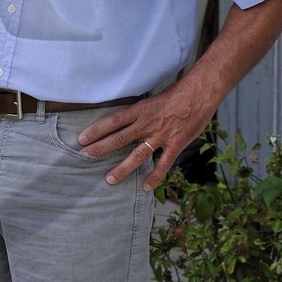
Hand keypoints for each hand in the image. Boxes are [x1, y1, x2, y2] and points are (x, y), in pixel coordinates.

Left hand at [75, 78, 220, 191]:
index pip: (112, 121)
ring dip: (122, 168)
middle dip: (101, 148)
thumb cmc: (176, 95)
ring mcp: (160, 135)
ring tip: (109, 179)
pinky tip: (146, 187)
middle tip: (85, 157)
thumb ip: (140, 113)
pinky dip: (154, 176)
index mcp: (139, 110)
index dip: (96, 130)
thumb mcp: (152, 100)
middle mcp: (147, 123)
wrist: (199, 94)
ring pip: (137, 155)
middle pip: (119, 138)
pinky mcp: (175, 144)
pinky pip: (163, 164)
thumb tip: (125, 121)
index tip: (82, 138)